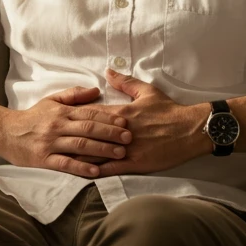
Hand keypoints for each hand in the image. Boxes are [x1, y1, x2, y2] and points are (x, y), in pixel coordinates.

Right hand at [0, 83, 133, 178]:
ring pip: (80, 146)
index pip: (89, 113)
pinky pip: (65, 163)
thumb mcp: (52, 101)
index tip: (126, 122)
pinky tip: (96, 171)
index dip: (109, 118)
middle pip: (88, 129)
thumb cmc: (32, 117)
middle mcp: (58, 126)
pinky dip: (81, 168)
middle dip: (111, 134)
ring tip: (120, 154)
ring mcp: (51, 143)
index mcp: (62, 112)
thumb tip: (96, 90)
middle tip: (129, 138)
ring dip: (102, 150)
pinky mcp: (43, 159)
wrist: (5, 131)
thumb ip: (74, 95)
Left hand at [67, 69, 208, 175]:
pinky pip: (111, 168)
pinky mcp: (136, 163)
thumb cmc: (169, 110)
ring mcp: (128, 148)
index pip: (92, 115)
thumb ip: (125, 82)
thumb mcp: (147, 91)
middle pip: (90, 135)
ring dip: (79, 156)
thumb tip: (108, 72)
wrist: (191, 129)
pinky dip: (96, 170)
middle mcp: (121, 131)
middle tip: (54, 141)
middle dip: (72, 138)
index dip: (76, 119)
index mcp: (122, 112)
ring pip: (97, 153)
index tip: (62, 120)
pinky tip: (83, 173)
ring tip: (62, 159)